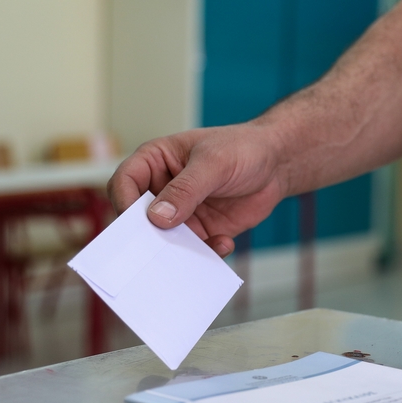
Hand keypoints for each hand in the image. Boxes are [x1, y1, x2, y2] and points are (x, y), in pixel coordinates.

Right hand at [107, 124, 287, 256]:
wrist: (277, 163)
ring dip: (176, 252)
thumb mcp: (214, 163)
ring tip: (194, 255)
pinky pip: (193, 250)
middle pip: (138, 218)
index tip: (134, 224)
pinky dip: (205, 253)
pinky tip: (224, 243)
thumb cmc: (243, 147)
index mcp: (155, 162)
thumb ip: (186, 189)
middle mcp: (161, 190)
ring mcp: (180, 213)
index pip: (124, 182)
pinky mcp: (201, 231)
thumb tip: (156, 217)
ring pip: (164, 240)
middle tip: (154, 253)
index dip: (124, 203)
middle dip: (146, 237)